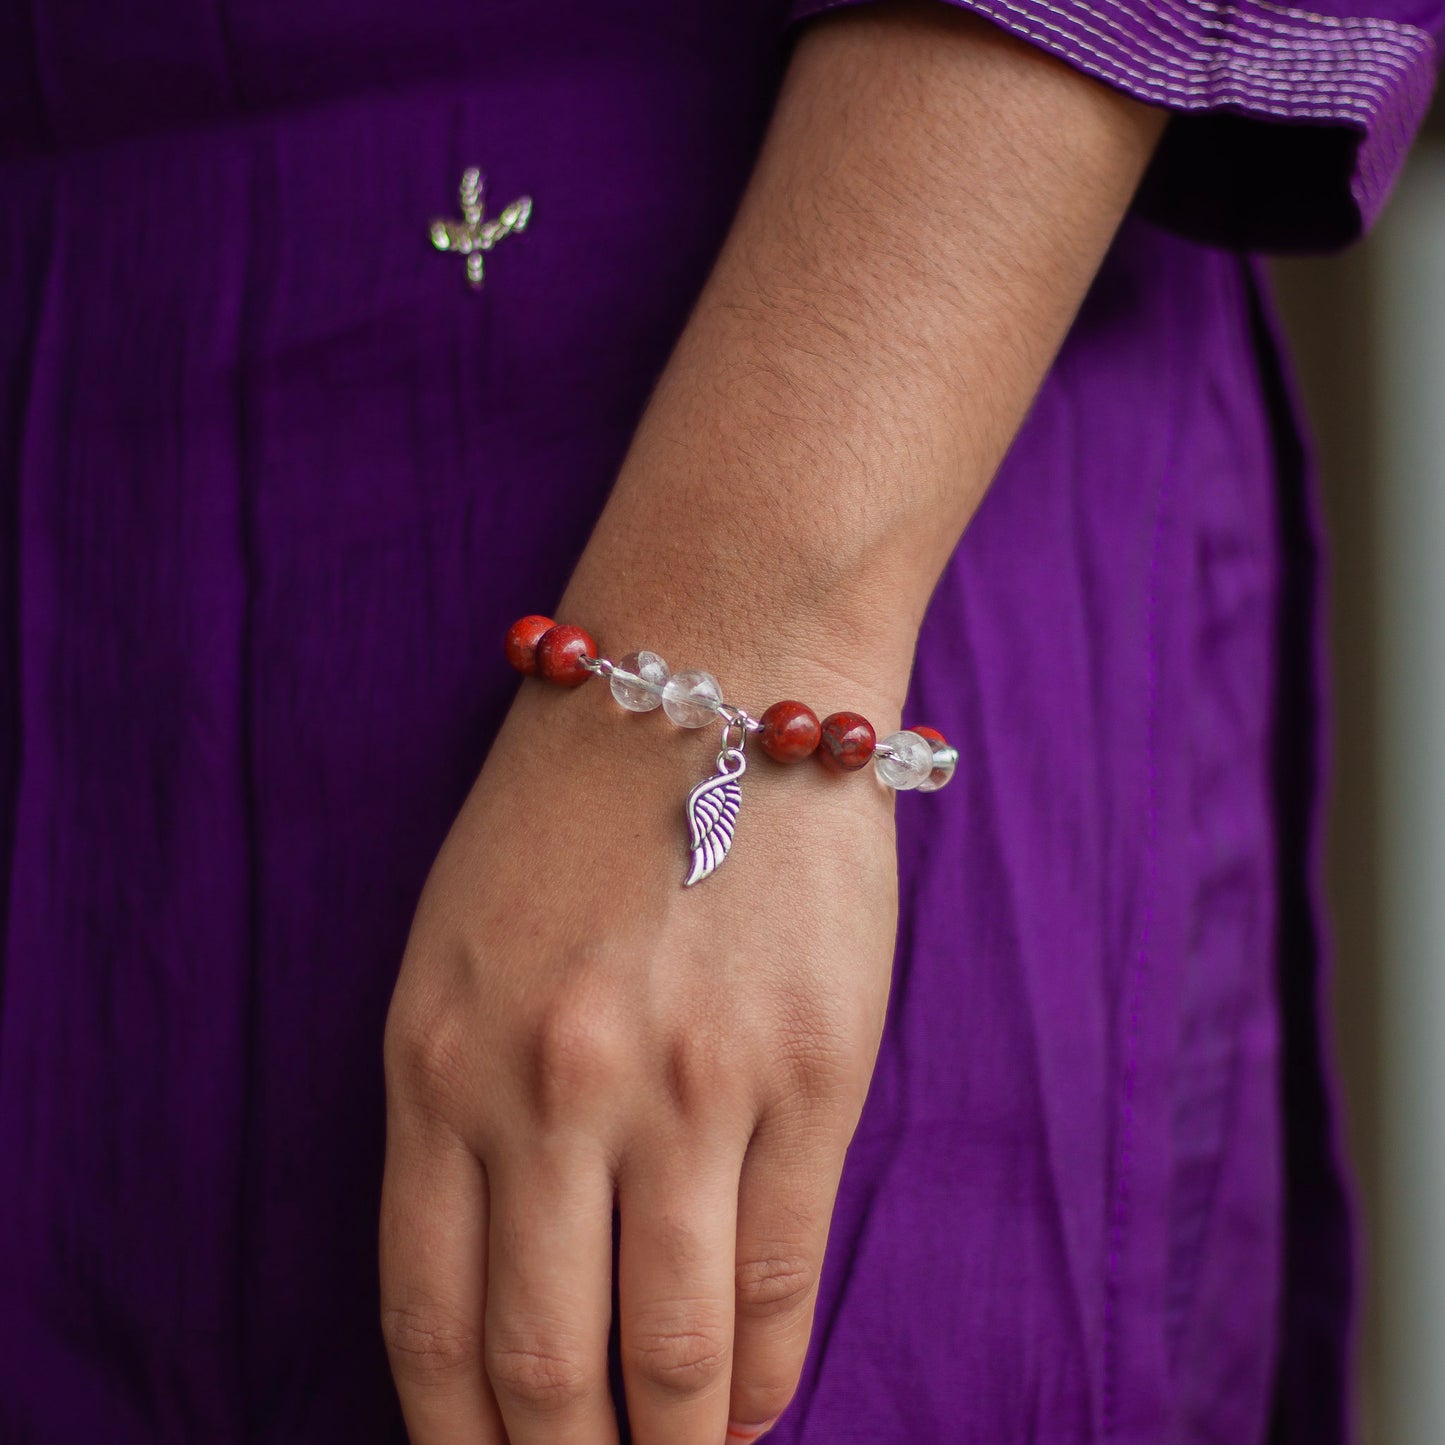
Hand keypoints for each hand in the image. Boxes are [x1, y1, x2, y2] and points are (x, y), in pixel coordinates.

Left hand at [379, 658, 900, 1443]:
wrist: (717, 674)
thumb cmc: (572, 810)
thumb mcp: (457, 950)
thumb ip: (465, 1114)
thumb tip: (509, 1284)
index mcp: (439, 1061)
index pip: (428, 1323)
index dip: (455, 1444)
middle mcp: (553, 1091)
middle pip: (544, 1368)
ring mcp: (690, 1087)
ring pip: (671, 1354)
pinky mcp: (812, 1072)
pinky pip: (779, 1276)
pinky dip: (762, 1372)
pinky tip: (752, 1409)